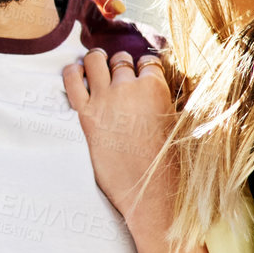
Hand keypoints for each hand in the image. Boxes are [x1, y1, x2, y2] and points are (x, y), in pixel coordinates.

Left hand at [63, 48, 174, 229]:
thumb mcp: (182, 124)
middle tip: (119, 74)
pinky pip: (71, 81)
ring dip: (96, 61)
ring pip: (96, 62)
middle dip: (121, 65)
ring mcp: (105, 100)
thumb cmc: (171, 164)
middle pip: (121, 61)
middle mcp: (129, 88)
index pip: (148, 62)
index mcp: (156, 88)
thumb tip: (171, 90)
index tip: (141, 74)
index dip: (145, 67)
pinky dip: (72, 72)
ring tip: (96, 65)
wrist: (151, 191)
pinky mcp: (86, 115)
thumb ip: (174, 101)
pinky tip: (75, 73)